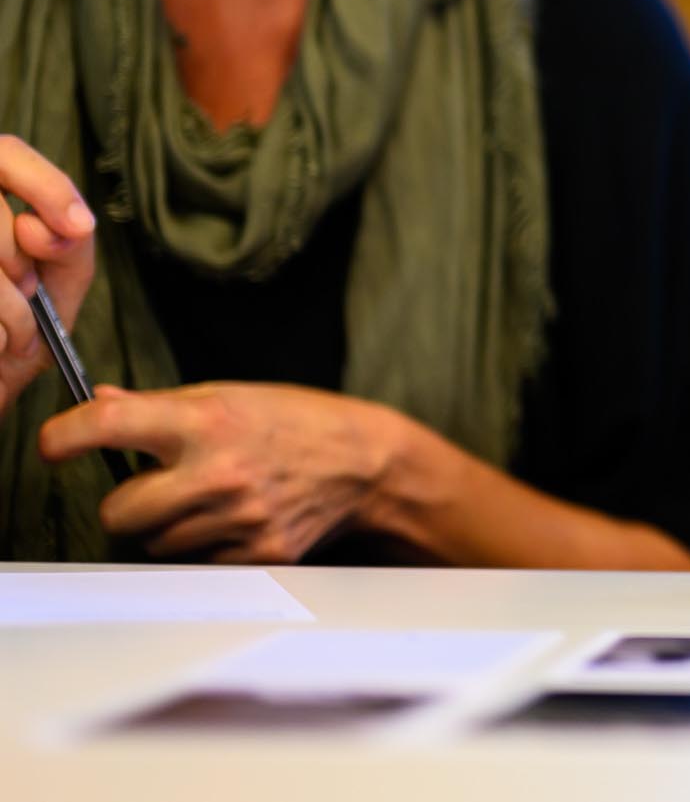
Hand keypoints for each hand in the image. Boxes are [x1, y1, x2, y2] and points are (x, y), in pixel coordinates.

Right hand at [0, 135, 97, 418]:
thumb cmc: (18, 335)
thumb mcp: (59, 284)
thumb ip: (70, 245)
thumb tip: (61, 228)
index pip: (4, 152)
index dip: (46, 186)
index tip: (76, 229)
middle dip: (16, 255)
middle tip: (24, 292)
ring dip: (4, 304)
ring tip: (7, 330)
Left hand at [39, 382, 407, 563]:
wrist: (366, 462)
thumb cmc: (295, 421)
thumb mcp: (229, 396)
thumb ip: (160, 405)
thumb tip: (99, 402)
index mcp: (207, 422)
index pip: (111, 425)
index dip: (66, 436)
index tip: (54, 445)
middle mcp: (218, 472)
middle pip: (118, 512)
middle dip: (129, 503)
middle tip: (157, 486)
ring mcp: (237, 519)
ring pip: (153, 544)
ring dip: (167, 528)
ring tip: (208, 501)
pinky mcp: (255, 554)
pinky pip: (196, 563)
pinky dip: (205, 547)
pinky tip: (234, 520)